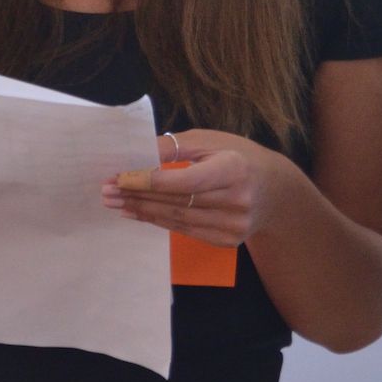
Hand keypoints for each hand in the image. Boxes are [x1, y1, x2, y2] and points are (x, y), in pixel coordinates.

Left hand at [106, 129, 284, 246]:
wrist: (274, 190)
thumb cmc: (238, 157)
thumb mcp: (211, 141)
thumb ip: (175, 147)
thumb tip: (137, 152)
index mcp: (234, 168)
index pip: (184, 180)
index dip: (149, 181)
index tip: (119, 177)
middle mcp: (237, 200)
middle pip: (177, 201)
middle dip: (138, 196)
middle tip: (107, 191)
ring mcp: (234, 225)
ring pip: (177, 219)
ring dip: (142, 210)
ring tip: (116, 202)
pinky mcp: (228, 241)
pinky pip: (185, 230)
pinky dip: (158, 221)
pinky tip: (138, 213)